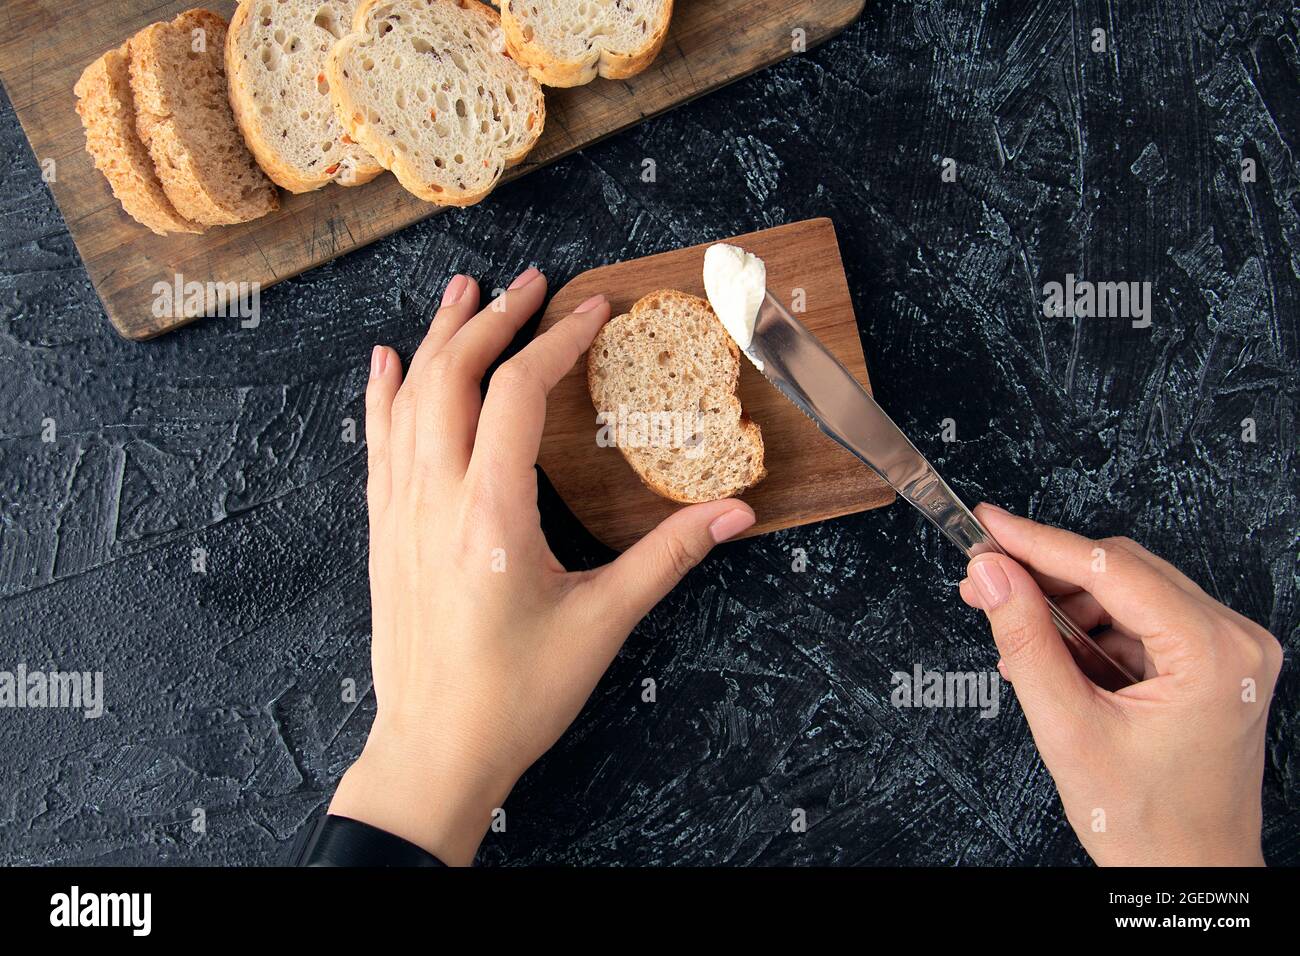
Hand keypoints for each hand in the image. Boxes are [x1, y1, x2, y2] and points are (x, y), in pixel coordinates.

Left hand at [329, 268, 756, 864]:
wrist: (434, 751)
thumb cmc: (515, 695)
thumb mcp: (602, 624)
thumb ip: (668, 558)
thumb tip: (736, 514)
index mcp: (491, 515)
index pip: (518, 395)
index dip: (556, 341)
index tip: (590, 310)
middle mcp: (435, 500)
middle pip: (454, 378)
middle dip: (493, 318)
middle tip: (530, 280)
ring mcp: (399, 514)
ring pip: (408, 400)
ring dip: (438, 338)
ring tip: (463, 289)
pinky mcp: (383, 533)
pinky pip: (376, 444)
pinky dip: (381, 394)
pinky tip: (386, 360)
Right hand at [959, 504, 1282, 865]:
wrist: (1190, 878)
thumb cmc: (1149, 824)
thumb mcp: (1069, 729)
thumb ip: (1026, 641)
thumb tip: (993, 574)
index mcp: (1213, 653)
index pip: (1112, 568)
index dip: (1039, 542)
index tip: (989, 525)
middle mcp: (1234, 641)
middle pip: (1123, 570)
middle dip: (1046, 575)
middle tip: (984, 580)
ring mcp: (1228, 652)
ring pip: (1128, 592)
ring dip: (1065, 608)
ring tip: (1018, 644)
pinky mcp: (1214, 665)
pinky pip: (1140, 622)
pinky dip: (1089, 633)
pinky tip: (1052, 659)